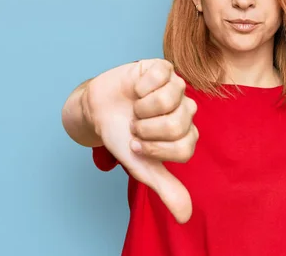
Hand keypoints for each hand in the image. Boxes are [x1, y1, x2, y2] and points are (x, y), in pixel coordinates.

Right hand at [82, 58, 197, 223]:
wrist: (98, 111)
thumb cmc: (122, 137)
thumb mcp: (142, 167)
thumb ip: (166, 188)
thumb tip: (185, 217)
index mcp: (186, 134)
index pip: (183, 147)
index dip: (154, 149)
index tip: (138, 145)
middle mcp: (187, 110)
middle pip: (176, 124)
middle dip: (146, 129)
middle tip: (136, 126)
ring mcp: (177, 87)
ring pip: (169, 99)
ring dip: (142, 107)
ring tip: (135, 108)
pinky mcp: (164, 68)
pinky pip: (160, 76)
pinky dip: (141, 85)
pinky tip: (136, 89)